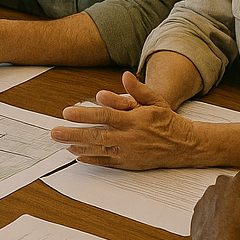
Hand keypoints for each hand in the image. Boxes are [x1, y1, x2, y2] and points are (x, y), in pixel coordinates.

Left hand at [51, 72, 200, 168]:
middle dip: (74, 134)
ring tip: (63, 144)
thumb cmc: (166, 120)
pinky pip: (107, 162)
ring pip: (99, 150)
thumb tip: (125, 76)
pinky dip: (91, 159)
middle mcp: (129, 138)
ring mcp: (128, 152)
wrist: (184, 145)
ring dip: (79, 147)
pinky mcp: (129, 163)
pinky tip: (78, 156)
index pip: (105, 116)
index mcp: (134, 120)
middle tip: (55, 133)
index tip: (67, 113)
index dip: (85, 115)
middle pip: (97, 136)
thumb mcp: (155, 100)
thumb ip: (138, 89)